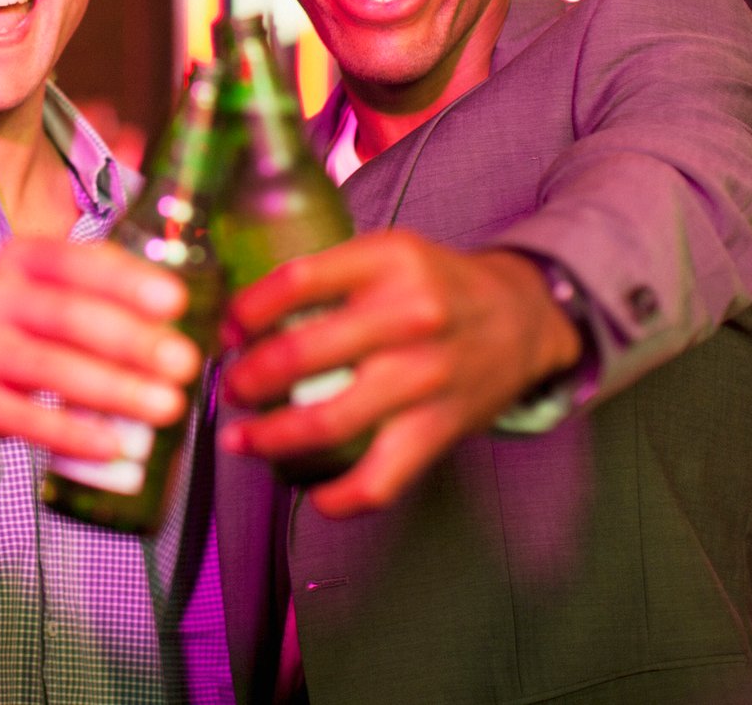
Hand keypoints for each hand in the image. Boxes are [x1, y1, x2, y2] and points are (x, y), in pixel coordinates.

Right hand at [0, 238, 204, 462]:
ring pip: (49, 367)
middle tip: (184, 363)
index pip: (75, 263)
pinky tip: (113, 443)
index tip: (175, 302)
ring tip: (166, 405)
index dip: (126, 282)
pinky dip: (71, 433)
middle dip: (132, 341)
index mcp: (19, 261)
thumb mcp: (42, 290)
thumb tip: (171, 307)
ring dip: (114, 388)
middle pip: (67, 316)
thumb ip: (98, 286)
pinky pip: (23, 418)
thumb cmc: (11, 328)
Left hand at [219, 230, 582, 516]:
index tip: (226, 331)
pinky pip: (380, 477)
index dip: (247, 311)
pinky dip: (340, 496)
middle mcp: (408, 317)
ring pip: (329, 421)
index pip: (296, 281)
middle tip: (230, 388)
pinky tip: (314, 494)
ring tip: (242, 440)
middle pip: (301, 355)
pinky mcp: (440, 426)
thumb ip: (327, 275)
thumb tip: (241, 311)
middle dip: (248, 379)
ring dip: (271, 437)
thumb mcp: (388, 254)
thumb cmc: (438, 287)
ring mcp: (426, 376)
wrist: (525, 318)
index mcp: (388, 262)